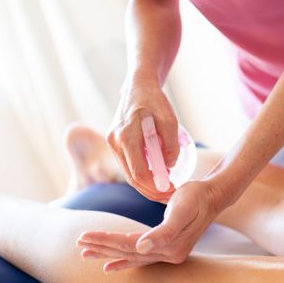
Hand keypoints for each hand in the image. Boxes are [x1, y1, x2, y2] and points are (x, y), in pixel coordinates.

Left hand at [76, 180, 225, 271]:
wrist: (213, 197)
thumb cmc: (196, 198)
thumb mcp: (181, 209)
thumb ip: (164, 231)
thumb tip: (142, 247)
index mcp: (169, 246)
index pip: (129, 246)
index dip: (106, 241)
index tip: (83, 236)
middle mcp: (168, 255)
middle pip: (127, 253)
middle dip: (102, 247)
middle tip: (78, 243)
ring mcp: (168, 254)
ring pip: (131, 256)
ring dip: (108, 254)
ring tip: (86, 254)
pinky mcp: (167, 250)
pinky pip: (140, 258)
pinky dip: (124, 261)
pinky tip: (110, 265)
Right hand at [107, 74, 178, 201]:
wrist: (138, 86)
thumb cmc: (155, 101)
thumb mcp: (170, 120)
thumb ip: (170, 145)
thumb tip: (169, 168)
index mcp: (126, 136)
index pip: (138, 172)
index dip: (155, 186)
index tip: (171, 190)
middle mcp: (115, 142)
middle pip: (132, 178)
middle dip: (151, 191)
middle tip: (170, 195)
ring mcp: (112, 144)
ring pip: (129, 174)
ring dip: (147, 186)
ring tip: (165, 190)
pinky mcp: (115, 145)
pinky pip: (129, 166)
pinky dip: (142, 176)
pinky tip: (157, 179)